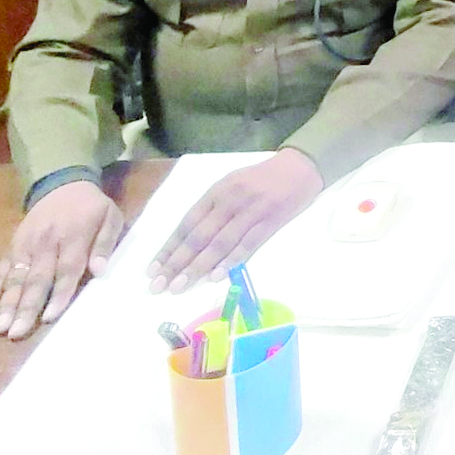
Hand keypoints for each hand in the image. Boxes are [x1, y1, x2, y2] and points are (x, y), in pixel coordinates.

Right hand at [0, 181, 124, 340]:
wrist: (63, 185)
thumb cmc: (92, 208)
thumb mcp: (111, 218)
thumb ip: (105, 244)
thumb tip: (100, 270)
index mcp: (73, 236)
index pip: (66, 269)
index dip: (59, 294)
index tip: (50, 317)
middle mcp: (45, 242)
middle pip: (36, 278)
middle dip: (26, 307)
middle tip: (16, 333)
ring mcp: (25, 245)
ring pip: (14, 278)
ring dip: (6, 304)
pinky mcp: (13, 246)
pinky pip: (1, 270)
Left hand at [147, 148, 323, 292]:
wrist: (300, 168)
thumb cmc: (262, 178)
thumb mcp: (231, 185)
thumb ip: (212, 209)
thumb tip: (189, 241)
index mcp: (215, 193)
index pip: (186, 224)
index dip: (169, 248)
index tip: (153, 269)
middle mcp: (229, 202)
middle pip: (198, 237)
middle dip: (176, 263)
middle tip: (159, 285)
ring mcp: (250, 212)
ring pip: (219, 244)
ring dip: (198, 267)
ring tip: (180, 286)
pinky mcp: (270, 221)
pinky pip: (247, 244)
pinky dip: (231, 261)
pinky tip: (216, 277)